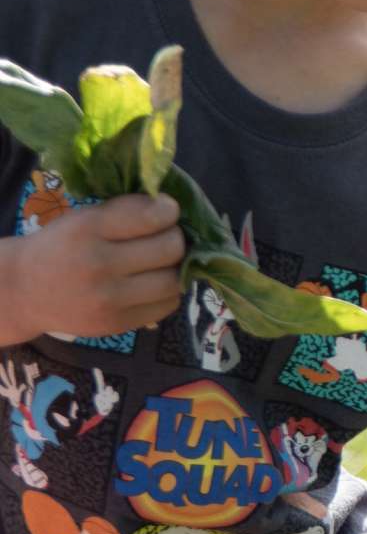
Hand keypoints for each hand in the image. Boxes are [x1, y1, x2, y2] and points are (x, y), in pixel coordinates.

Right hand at [0, 194, 185, 341]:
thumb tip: (175, 209)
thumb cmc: (62, 247)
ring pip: (173, 281)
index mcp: (88, 230)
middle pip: (170, 248)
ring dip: (175, 268)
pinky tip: (153, 283)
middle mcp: (97, 265)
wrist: (24, 291)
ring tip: (162, 262)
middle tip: (166, 236)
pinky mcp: (116, 325)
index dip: (168, 210)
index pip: (151, 216)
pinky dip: (168, 292)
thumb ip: (126, 211)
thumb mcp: (84, 218)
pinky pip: (166, 305)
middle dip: (175, 238)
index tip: (166, 210)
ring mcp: (108, 300)